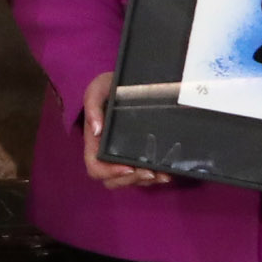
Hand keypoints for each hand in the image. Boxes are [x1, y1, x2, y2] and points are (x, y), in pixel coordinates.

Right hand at [80, 72, 169, 189]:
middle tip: (151, 172)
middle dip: (132, 180)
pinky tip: (168, 171)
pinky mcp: (139, 154)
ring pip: (131, 180)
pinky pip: (144, 174)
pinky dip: (155, 176)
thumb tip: (96, 130)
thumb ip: (92, 104)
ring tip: (164, 174)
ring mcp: (124, 155)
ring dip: (146, 181)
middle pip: (113, 180)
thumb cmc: (112, 86)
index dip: (109, 172)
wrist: (133, 80)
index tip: (127, 167)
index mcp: (95, 142)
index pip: (95, 168)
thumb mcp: (99, 88)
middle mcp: (108, 153)